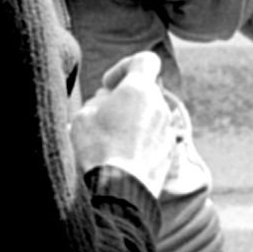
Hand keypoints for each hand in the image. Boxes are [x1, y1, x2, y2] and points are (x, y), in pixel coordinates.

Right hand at [72, 51, 176, 196]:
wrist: (117, 192)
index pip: (145, 60)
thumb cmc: (95, 150)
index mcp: (139, 90)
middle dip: (124, 100)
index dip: (125, 66)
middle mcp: (160, 106)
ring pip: (149, 117)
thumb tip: (109, 100)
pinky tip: (121, 159)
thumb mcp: (82, 116)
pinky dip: (140, 143)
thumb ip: (100, 101)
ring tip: (108, 143)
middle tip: (101, 118)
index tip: (108, 85)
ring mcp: (168, 130)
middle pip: (145, 92)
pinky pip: (154, 139)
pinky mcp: (169, 153)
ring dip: (132, 123)